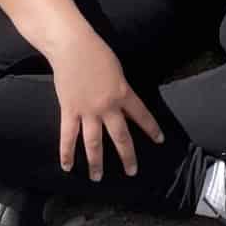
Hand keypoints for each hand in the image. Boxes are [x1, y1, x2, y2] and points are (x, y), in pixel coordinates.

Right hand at [52, 32, 163, 180]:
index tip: (160, 140)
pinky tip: (67, 166)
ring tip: (98, 177)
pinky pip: (68, 136)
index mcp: (123, 93)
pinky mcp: (69, 111)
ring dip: (96, 162)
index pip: (142, 115)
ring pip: (94, 143)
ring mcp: (87, 111)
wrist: (73, 47)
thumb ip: (122, 90)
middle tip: (132, 171)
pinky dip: (66, 153)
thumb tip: (124, 105)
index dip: (152, 129)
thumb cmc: (98, 53)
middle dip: (127, 155)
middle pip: (120, 136)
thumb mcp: (118, 71)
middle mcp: (107, 106)